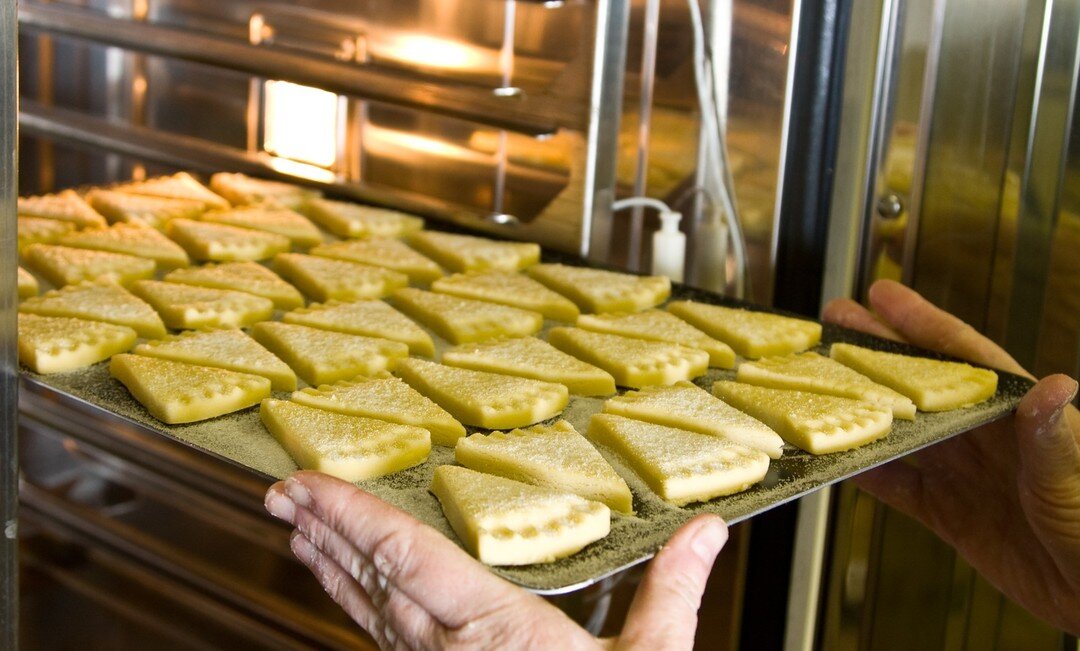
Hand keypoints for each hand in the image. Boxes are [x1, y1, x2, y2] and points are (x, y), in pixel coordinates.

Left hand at [266, 471, 727, 649]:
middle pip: (371, 580)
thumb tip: (707, 532)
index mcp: (495, 630)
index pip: (406, 557)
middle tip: (279, 494)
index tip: (307, 485)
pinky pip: (387, 639)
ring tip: (297, 532)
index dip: (351, 516)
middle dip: (322, 532)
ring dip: (332, 567)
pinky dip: (359, 605)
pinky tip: (351, 592)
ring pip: (370, 613)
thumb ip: (673, 590)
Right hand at [823, 279, 1079, 633]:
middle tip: (835, 320)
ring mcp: (962, 472)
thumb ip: (1053, 436)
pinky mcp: (948, 512)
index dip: (921, 322)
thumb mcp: (1074, 477)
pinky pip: (897, 485)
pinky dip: (866, 471)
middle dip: (876, 349)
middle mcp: (983, 435)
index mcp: (1014, 414)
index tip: (882, 295)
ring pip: (901, 430)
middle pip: (919, 383)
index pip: (962, 356)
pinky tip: (837, 457)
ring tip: (818, 379)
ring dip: (861, 406)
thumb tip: (1055, 386)